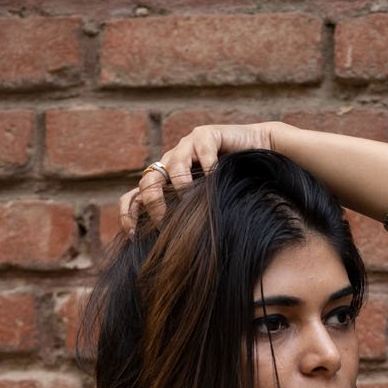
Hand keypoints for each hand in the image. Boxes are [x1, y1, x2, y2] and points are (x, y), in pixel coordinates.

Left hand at [119, 120, 277, 236]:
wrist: (258, 154)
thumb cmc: (231, 185)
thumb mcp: (204, 206)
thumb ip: (187, 220)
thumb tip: (173, 253)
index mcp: (166, 180)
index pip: (136, 195)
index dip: (129, 213)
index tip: (133, 235)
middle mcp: (172, 161)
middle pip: (148, 181)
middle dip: (154, 204)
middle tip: (166, 223)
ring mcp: (188, 146)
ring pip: (174, 166)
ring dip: (182, 187)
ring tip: (193, 201)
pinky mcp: (207, 135)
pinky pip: (202, 150)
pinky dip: (208, 167)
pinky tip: (216, 178)